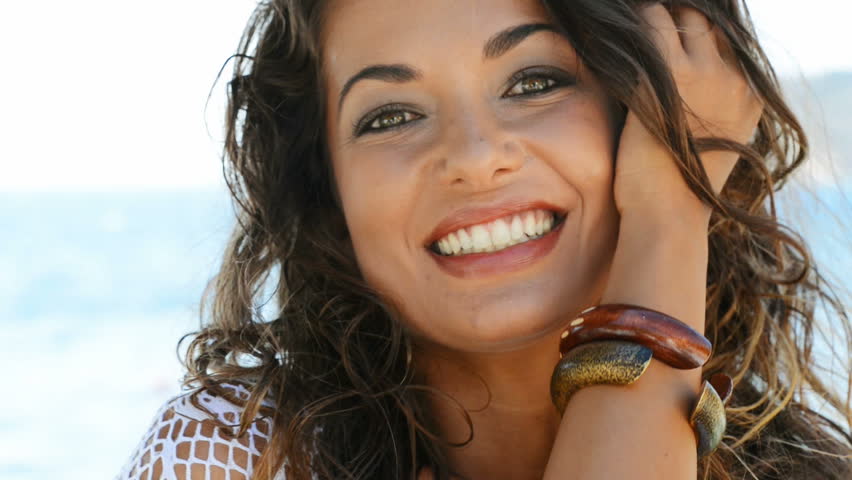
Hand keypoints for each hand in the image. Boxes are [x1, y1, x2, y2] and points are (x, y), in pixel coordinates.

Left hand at [613, 4, 762, 219]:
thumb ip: (707, 109)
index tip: (670, 45)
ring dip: (654, 22)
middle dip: (676, 25)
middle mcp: (734, 78)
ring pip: (681, 16)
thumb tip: (684, 89)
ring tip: (630, 40)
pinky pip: (653, 22)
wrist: (667, 217)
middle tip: (646, 39)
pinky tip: (615, 41)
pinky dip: (635, 26)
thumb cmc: (675, 190)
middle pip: (705, 23)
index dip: (695, 38)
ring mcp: (706, 74)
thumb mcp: (708, 145)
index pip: (726, 42)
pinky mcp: (670, 75)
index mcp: (750, 96)